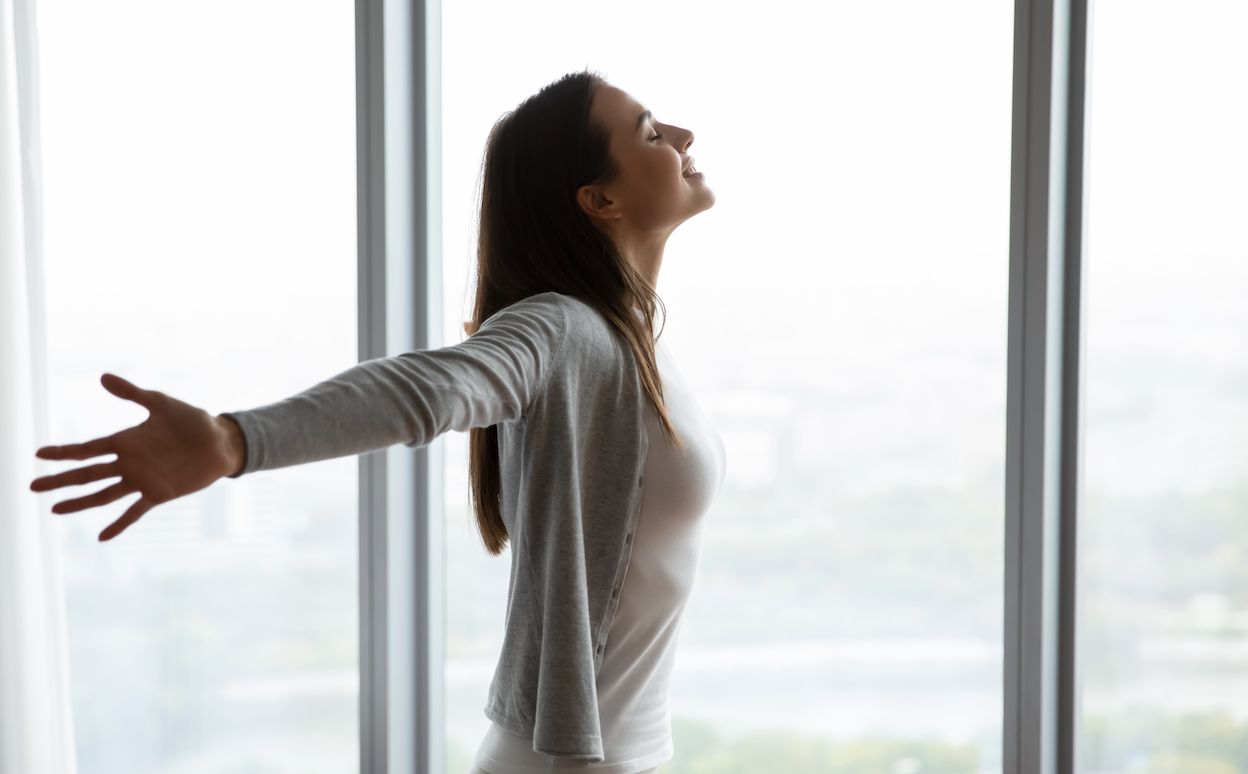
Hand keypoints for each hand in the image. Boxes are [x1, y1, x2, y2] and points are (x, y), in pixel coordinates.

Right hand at [29, 373, 246, 540]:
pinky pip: (134, 512)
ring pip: (103, 494)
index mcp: (125, 441)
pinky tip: (101, 537)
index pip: (87, 448)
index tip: (39, 453)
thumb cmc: (192, 420)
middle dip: (60, 480)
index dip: (63, 452)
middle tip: (33, 486)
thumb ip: (133, 393)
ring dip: (79, 502)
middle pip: (87, 473)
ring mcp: (141, 480)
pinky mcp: (158, 493)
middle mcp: (128, 462)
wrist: (220, 441)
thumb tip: (102, 377)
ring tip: (54, 509)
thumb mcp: (161, 403)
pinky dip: (119, 524)